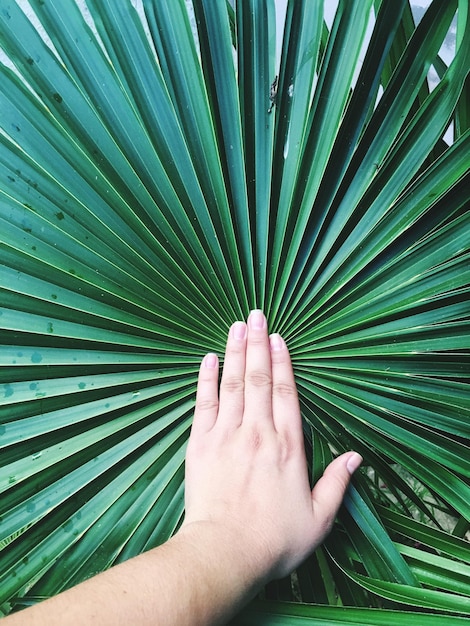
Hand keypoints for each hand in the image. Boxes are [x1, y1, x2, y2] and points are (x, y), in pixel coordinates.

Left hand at [182, 310, 361, 582]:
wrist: (224, 553)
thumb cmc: (273, 540)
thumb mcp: (319, 518)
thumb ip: (337, 483)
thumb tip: (356, 457)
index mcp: (287, 446)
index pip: (286, 392)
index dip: (283, 362)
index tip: (278, 337)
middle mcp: (257, 432)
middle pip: (259, 378)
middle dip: (257, 343)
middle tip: (256, 314)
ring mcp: (226, 435)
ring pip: (233, 383)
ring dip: (234, 352)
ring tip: (236, 325)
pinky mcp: (200, 444)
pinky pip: (203, 403)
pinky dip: (206, 379)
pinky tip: (208, 359)